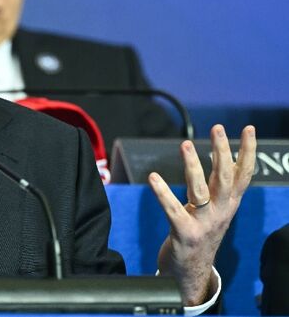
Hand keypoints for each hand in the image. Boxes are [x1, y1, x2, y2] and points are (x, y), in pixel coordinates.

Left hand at [148, 124, 255, 304]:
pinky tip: (153, 177)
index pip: (243, 174)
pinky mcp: (185, 234)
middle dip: (222, 151)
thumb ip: (217, 184)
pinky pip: (173, 211)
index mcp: (229, 204)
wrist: (192, 273)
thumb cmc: (200, 233)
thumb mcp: (215, 208)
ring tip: (185, 145)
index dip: (247, 151)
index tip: (248, 128)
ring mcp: (204, 224)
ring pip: (201, 191)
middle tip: (218, 128)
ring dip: (193, 167)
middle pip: (225, 178)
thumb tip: (220, 154)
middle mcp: (221, 212)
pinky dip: (163, 193)